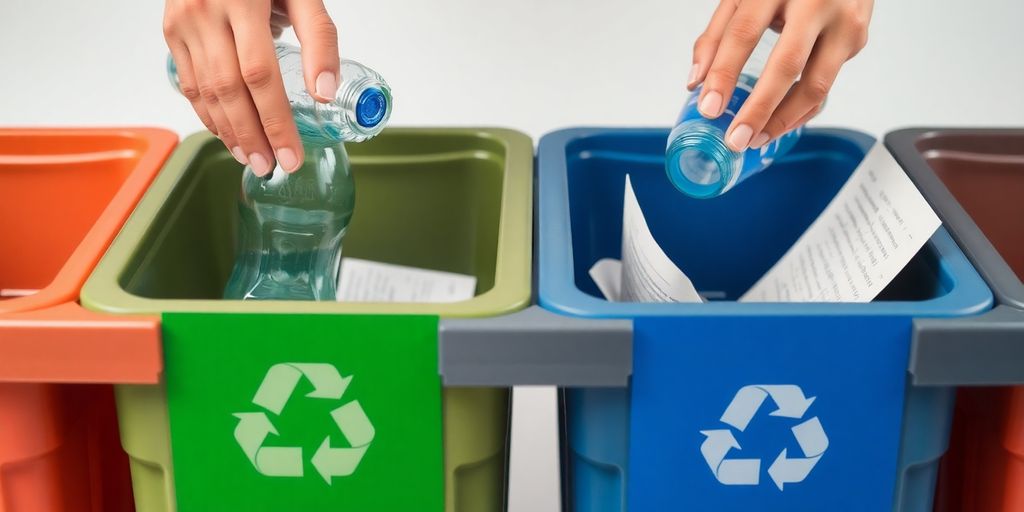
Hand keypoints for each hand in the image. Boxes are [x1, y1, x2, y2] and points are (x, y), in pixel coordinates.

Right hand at [163, 0, 339, 175]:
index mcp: (243, 0)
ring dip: (229, 131)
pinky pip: (188, 81)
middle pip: (230, 90)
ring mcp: (182, 21)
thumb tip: (326, 93)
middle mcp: (206, 11)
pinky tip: (227, 133)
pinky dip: (207, 113)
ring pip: (204, 91)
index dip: (276, 121)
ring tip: (252, 159)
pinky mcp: (170, 29)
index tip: (292, 154)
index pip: (260, 76)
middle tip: (272, 167)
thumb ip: (320, 39)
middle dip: (253, 136)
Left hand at [688, 0, 872, 150]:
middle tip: (736, 139)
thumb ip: (718, 34)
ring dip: (783, 120)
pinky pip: (827, 85)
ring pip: (816, 85)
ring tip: (755, 139)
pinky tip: (779, 123)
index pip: (744, 33)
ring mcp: (844, 22)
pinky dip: (801, 110)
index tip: (709, 106)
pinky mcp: (857, 40)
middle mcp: (817, 2)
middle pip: (786, 65)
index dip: (724, 73)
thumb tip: (697, 82)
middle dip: (759, 109)